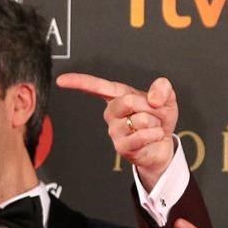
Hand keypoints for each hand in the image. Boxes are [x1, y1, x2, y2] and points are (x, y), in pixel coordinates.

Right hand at [55, 73, 177, 187]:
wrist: (163, 145)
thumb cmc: (159, 120)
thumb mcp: (166, 99)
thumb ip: (162, 89)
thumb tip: (154, 98)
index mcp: (118, 96)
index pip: (96, 87)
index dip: (79, 82)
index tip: (61, 80)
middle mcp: (111, 113)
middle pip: (127, 100)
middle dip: (150, 106)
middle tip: (155, 114)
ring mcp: (114, 131)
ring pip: (139, 119)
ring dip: (155, 122)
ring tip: (152, 127)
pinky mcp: (121, 147)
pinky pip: (141, 135)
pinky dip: (155, 134)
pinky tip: (154, 137)